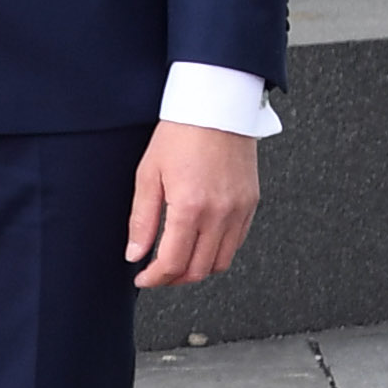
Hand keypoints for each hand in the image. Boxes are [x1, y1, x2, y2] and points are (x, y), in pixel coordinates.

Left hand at [126, 121, 258, 287]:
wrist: (216, 108)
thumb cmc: (179, 135)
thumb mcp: (148, 175)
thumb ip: (142, 220)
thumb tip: (136, 253)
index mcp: (190, 207)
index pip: (173, 262)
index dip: (154, 278)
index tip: (142, 278)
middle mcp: (220, 214)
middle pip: (199, 269)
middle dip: (174, 279)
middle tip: (156, 275)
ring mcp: (240, 210)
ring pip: (221, 261)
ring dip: (197, 269)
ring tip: (176, 263)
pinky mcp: (251, 203)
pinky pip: (236, 242)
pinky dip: (217, 252)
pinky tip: (199, 244)